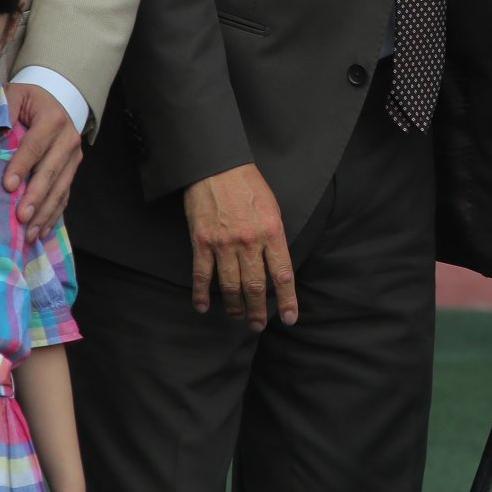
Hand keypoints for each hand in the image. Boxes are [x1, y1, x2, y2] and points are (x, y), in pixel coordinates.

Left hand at [4, 84, 81, 244]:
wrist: (49, 103)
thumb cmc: (22, 102)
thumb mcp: (10, 97)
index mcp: (52, 118)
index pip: (36, 144)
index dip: (22, 165)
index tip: (8, 186)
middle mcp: (69, 137)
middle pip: (52, 170)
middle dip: (37, 196)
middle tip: (22, 217)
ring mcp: (74, 156)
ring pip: (61, 187)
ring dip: (45, 211)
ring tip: (30, 233)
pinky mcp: (72, 170)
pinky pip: (65, 195)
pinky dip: (53, 214)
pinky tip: (41, 232)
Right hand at [184, 164, 295, 329]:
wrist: (217, 167)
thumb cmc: (249, 185)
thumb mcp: (273, 207)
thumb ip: (275, 236)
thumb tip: (276, 264)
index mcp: (272, 231)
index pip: (283, 273)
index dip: (287, 299)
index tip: (289, 318)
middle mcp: (249, 241)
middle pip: (255, 286)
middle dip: (258, 310)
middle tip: (258, 325)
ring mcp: (224, 244)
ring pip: (230, 286)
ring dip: (235, 307)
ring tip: (238, 317)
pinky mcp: (202, 242)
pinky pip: (202, 275)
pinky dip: (202, 294)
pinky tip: (204, 307)